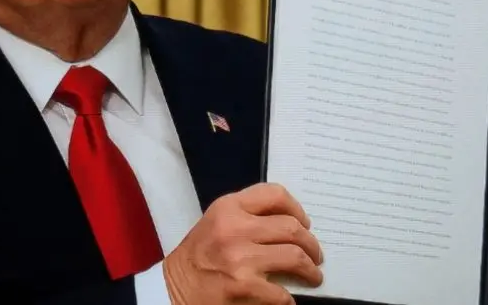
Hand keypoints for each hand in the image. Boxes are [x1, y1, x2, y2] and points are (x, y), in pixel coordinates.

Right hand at [163, 182, 323, 304]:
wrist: (172, 289)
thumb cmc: (198, 255)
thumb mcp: (216, 221)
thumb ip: (248, 215)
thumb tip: (293, 225)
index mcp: (229, 207)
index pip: (275, 194)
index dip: (297, 209)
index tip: (305, 223)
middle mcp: (235, 228)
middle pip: (292, 228)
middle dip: (311, 244)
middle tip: (316, 255)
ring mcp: (240, 257)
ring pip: (294, 257)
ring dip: (310, 270)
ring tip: (313, 276)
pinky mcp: (242, 286)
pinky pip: (281, 292)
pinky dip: (289, 299)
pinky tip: (290, 300)